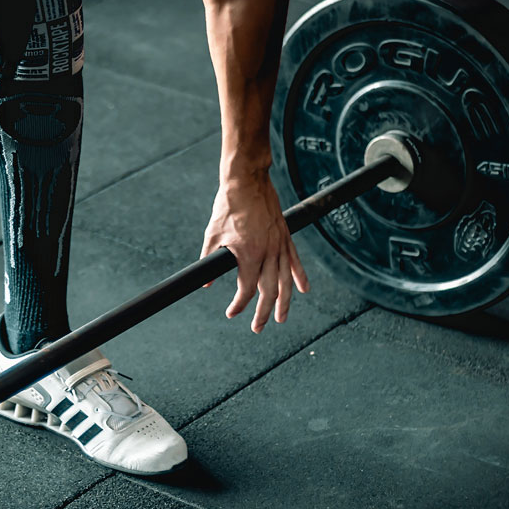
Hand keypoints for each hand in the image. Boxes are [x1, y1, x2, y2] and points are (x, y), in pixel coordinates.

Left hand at [200, 169, 308, 331]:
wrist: (247, 181)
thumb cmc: (228, 206)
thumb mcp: (213, 235)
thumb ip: (209, 261)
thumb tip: (205, 284)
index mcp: (249, 254)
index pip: (247, 289)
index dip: (239, 304)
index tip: (231, 312)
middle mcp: (268, 252)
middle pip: (269, 290)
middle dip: (263, 312)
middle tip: (257, 328)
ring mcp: (279, 244)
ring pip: (285, 280)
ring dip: (284, 302)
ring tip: (281, 318)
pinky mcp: (285, 236)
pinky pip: (295, 261)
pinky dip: (300, 277)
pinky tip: (303, 290)